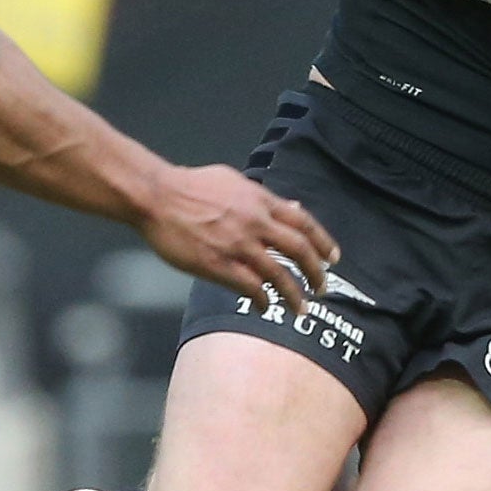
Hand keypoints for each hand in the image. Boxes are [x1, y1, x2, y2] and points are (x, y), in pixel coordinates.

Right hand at [137, 163, 338, 311]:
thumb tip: (291, 207)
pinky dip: (262, 300)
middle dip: (316, 273)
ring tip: (300, 309)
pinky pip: (250, 288)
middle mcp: (256, 223)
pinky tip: (263, 307)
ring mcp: (239, 245)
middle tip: (322, 289)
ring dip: (294, 295)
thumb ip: (263, 197)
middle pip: (300, 251)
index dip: (323, 242)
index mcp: (261, 200)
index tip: (333, 258)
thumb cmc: (190, 186)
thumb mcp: (233, 181)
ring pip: (279, 275)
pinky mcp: (219, 265)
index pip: (304, 222)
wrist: (157, 197)